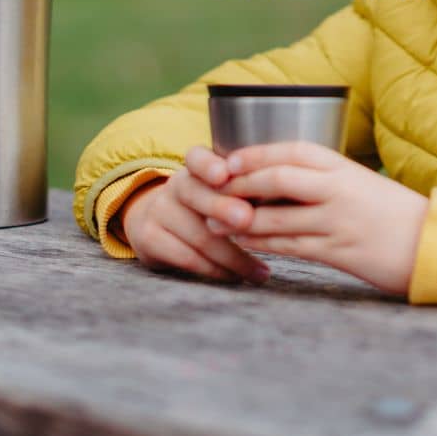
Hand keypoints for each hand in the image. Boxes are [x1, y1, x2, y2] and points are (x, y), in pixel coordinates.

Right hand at [118, 146, 269, 284]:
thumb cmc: (206, 207)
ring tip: (260, 272)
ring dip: (234, 256)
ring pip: (198, 234)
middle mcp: (174, 186)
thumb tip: (287, 198)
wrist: (155, 224)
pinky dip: (215, 270)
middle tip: (249, 220)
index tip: (224, 175)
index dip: (209, 165)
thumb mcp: (221, 191)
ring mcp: (159, 211)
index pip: (197, 158)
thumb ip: (246, 190)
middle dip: (225, 209)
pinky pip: (186, 257)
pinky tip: (236, 277)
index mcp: (195, 168)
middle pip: (198, 195)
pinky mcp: (148, 238)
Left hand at [205, 141, 428, 295]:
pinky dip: (261, 242)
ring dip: (241, 219)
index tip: (229, 160)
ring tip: (216, 221)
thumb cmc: (396, 215)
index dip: (256, 154)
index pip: (292, 151)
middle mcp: (339, 190)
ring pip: (277, 215)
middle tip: (213, 190)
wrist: (434, 246)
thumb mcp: (363, 185)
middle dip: (240, 184)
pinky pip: (289, 245)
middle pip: (278, 178)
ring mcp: (337, 221)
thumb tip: (283, 180)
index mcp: (344, 168)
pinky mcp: (337, 252)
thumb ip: (327, 180)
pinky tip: (244, 242)